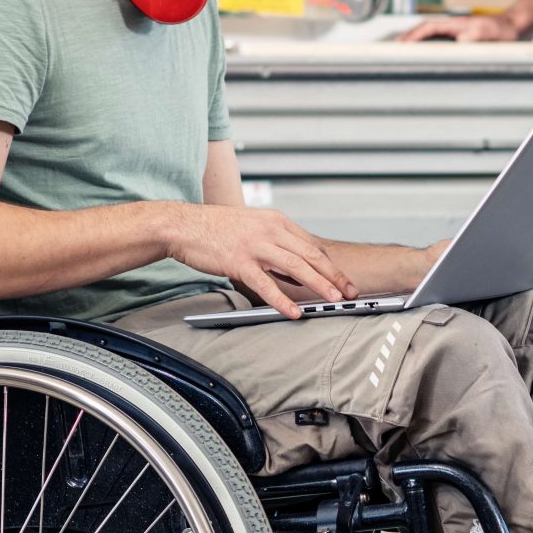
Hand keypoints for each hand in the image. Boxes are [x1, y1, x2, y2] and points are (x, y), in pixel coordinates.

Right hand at [168, 205, 354, 318]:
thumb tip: (297, 269)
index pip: (312, 245)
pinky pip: (266, 283)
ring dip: (318, 284)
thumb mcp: (254, 227)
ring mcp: (255, 246)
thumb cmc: (216, 229)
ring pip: (296, 266)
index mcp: (277, 221)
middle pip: (311, 255)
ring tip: (333, 300)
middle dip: (334, 275)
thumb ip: (277, 244)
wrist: (184, 225)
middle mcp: (270, 230)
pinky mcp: (239, 262)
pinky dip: (283, 299)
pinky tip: (294, 311)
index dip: (331, 264)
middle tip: (349, 292)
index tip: (344, 279)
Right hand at [399, 12, 520, 43]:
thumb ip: (476, 35)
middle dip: (407, 37)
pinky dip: (423, 42)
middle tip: (393, 48)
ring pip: (427, 32)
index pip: (429, 27)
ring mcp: (453, 29)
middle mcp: (451, 25)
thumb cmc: (501, 30)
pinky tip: (420, 51)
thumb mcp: (490, 33)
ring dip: (413, 39)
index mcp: (455, 23)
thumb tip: (460, 40)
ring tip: (400, 50)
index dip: (414, 35)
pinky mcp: (456, 35)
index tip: (403, 43)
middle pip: (423, 28)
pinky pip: (435, 38)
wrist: (510, 25)